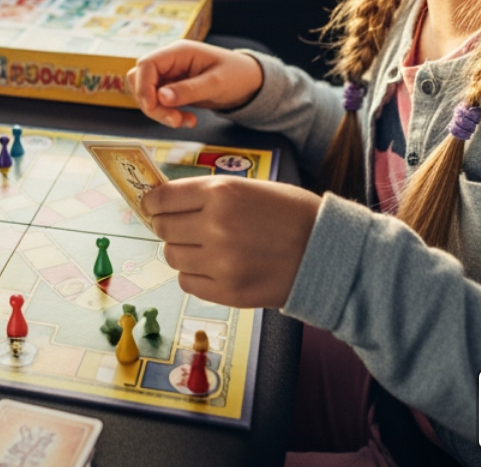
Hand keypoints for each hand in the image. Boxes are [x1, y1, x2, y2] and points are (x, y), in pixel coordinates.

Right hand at [125, 41, 264, 127]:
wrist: (250, 83)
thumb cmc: (237, 76)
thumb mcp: (216, 84)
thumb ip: (188, 90)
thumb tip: (160, 97)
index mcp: (179, 52)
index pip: (147, 64)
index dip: (144, 86)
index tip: (152, 106)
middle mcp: (170, 62)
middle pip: (141, 80)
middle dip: (152, 103)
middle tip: (174, 121)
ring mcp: (170, 75)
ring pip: (147, 93)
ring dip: (159, 112)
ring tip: (184, 122)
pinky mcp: (173, 89)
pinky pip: (159, 102)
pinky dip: (168, 114)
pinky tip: (188, 120)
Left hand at [143, 176, 319, 307]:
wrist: (329, 253)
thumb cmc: (293, 215)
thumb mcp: (250, 187)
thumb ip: (209, 193)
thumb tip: (168, 201)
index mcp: (221, 193)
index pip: (163, 198)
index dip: (153, 201)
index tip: (152, 205)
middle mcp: (215, 226)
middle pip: (163, 228)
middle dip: (167, 226)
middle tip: (181, 227)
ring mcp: (220, 262)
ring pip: (173, 256)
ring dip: (182, 251)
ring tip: (206, 247)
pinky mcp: (227, 292)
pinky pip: (188, 283)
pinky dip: (194, 275)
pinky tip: (214, 267)